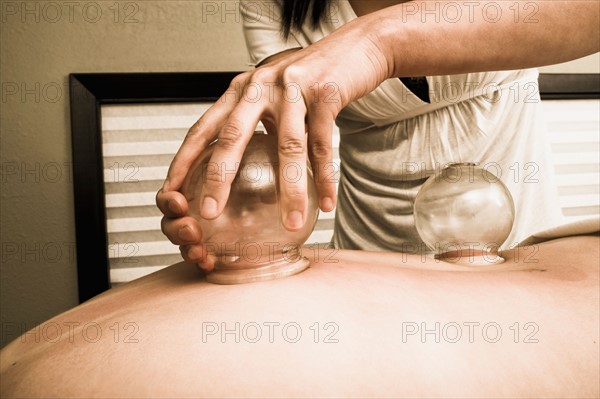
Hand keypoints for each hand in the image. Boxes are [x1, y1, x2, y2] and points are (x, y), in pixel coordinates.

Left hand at [158, 14, 390, 268]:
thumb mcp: (272, 97)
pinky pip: (323, 144)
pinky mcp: (325, 93)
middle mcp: (260, 86)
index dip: (184, 160)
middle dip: (219, 178)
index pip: (204, 128)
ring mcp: (293, 88)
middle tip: (209, 212)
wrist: (354, 48)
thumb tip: (237, 166)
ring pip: (288, 146)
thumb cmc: (310, 78)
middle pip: (233, 136)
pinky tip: (326, 203)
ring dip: (291, 190)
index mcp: (241, 91)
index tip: (172, 191)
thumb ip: (254, 124)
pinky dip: (326, 177)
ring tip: (292, 222)